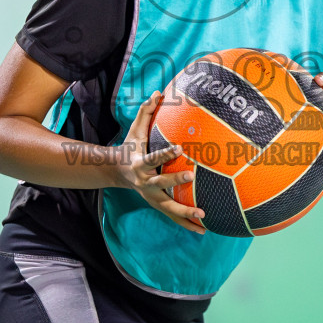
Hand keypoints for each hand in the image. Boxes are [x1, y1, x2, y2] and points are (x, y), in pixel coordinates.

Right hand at [114, 92, 205, 233]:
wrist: (118, 171)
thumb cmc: (131, 146)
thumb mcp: (135, 129)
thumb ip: (146, 112)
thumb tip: (158, 92)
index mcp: (140, 164)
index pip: (153, 158)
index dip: (165, 153)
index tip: (180, 148)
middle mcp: (144, 182)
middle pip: (161, 184)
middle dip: (175, 182)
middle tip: (192, 178)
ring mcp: (150, 196)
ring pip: (168, 208)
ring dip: (185, 213)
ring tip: (204, 216)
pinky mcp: (157, 204)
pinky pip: (173, 216)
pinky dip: (186, 223)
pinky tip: (203, 230)